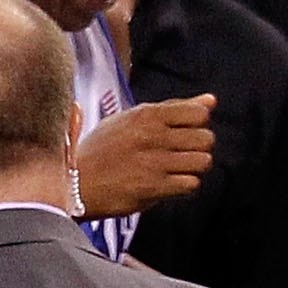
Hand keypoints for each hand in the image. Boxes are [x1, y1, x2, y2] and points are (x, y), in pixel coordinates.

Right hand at [75, 95, 216, 216]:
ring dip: (193, 168)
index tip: (182, 132)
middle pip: (206, 139)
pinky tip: (168, 183)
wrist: (76, 182)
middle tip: (178, 153)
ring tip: (174, 169)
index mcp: (146, 115)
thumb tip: (211, 100)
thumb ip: (174, 108)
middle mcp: (152, 135)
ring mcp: (154, 162)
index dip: (197, 124)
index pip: (199, 114)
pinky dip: (184, 186)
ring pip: (203, 161)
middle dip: (197, 148)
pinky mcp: (154, 187)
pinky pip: (192, 184)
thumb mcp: (132, 120)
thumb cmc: (105, 149)